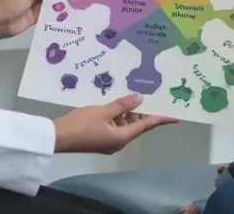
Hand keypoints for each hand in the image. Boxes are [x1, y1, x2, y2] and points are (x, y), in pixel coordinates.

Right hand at [53, 93, 178, 153]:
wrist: (57, 137)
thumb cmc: (81, 124)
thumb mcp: (103, 111)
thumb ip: (122, 105)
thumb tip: (140, 98)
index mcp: (122, 137)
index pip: (147, 125)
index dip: (161, 119)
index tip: (175, 116)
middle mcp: (118, 141)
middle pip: (135, 124)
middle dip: (140, 110)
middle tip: (148, 92)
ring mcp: (108, 141)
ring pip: (124, 124)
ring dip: (126, 111)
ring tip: (129, 92)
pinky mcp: (99, 138)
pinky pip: (114, 125)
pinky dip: (117, 115)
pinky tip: (114, 102)